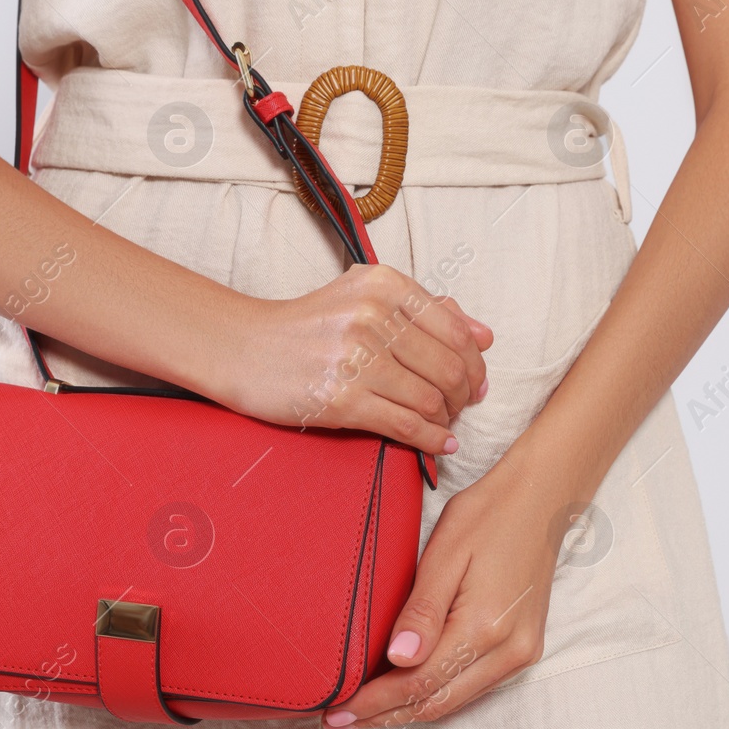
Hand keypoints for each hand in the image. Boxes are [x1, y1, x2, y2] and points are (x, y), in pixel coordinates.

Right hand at [218, 264, 492, 453]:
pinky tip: (439, 443)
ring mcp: (356, 358)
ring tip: (444, 424)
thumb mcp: (364, 297)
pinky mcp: (341, 399)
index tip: (476, 381)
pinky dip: (431, 439)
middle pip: (448, 367)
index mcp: (384, 284)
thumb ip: (425, 310)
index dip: (474, 363)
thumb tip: (484, 336)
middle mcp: (373, 316)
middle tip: (461, 407)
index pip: (455, 329)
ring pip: (431, 398)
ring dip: (446, 418)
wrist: (244, 348)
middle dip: (464, 395)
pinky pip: (405, 424)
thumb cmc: (308, 325)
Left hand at [321, 450, 579, 728]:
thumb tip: (398, 659)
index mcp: (486, 626)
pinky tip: (405, 691)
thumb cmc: (490, 514)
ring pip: (454, 701)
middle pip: (436, 702)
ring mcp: (521, 653)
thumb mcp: (446, 553)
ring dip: (408, 710)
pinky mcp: (524, 648)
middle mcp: (509, 651)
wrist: (543, 498)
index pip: (418, 683)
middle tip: (339, 720)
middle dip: (385, 716)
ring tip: (363, 712)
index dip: (375, 703)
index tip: (337, 710)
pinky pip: (472, 687)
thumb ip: (422, 610)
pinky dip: (435, 694)